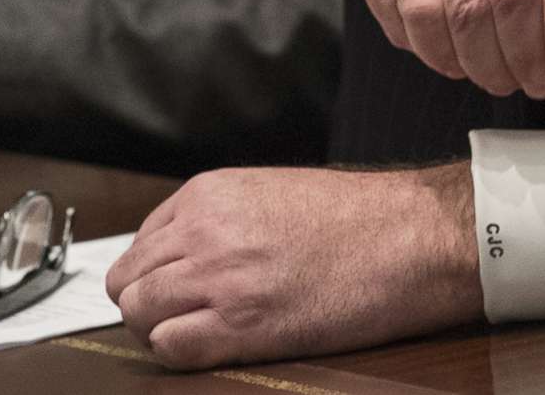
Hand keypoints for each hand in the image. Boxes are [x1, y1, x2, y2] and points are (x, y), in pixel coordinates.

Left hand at [106, 163, 476, 369]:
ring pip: (139, 314)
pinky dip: (183, 352)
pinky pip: (170, 348)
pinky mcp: (242, 326)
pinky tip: (219, 343)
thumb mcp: (275, 192)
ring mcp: (221, 279)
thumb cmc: (363, 218)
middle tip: (192, 313)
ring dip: (163, 328)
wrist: (415, 237)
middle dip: (152, 302)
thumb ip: (220, 218)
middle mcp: (205, 232)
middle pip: (129, 282)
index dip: (159, 271)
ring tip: (209, 328)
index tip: (185, 285)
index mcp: (211, 193)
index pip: (140, 243)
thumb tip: (182, 256)